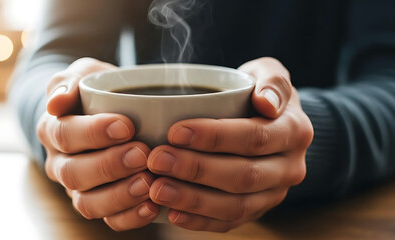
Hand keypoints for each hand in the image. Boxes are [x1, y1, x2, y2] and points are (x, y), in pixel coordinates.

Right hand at [37, 58, 159, 230]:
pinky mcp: (100, 203)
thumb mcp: (84, 74)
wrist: (109, 110)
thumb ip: (67, 82)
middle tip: (142, 154)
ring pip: (88, 203)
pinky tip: (152, 206)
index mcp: (53, 130)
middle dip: (109, 165)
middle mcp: (61, 163)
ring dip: (120, 196)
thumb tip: (55, 103)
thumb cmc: (97, 90)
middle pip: (75, 173)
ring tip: (148, 184)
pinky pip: (109, 219)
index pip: (65, 135)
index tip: (126, 126)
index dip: (93, 133)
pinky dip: (130, 217)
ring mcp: (80, 187)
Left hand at [146, 57, 313, 231]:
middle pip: (243, 175)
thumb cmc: (259, 94)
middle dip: (196, 170)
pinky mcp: (258, 210)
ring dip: (193, 200)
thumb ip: (272, 82)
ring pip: (236, 205)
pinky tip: (172, 213)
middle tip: (157, 160)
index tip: (175, 131)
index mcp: (294, 131)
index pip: (254, 137)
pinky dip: (200, 221)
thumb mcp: (269, 74)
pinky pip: (230, 223)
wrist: (272, 124)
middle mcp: (290, 168)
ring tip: (157, 189)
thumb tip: (267, 103)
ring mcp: (274, 194)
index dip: (214, 136)